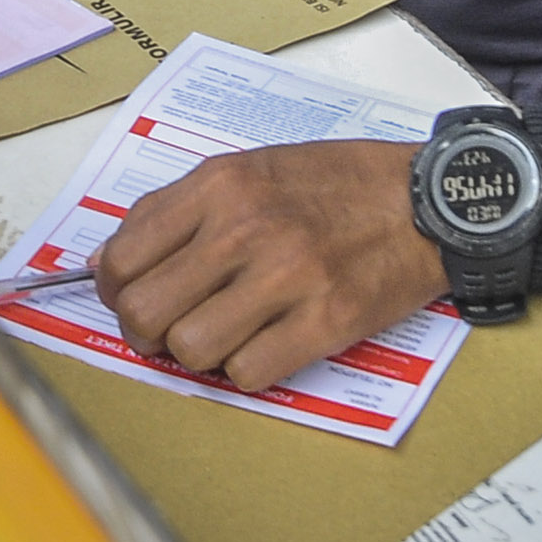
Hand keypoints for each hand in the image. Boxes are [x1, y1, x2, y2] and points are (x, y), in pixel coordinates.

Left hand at [93, 139, 438, 392]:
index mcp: (221, 185)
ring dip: (199, 355)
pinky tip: (265, 345)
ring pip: (190, 350)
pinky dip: (247, 371)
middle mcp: (246, 228)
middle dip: (146, 333)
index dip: (115, 291)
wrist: (428, 200)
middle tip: (170, 329)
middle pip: (144, 312)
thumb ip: (182, 209)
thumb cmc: (338, 184)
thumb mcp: (252, 168)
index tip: (133, 296)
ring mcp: (287, 277)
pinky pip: (248, 374)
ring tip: (224, 336)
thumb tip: (114, 264)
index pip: (122, 258)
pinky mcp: (325, 321)